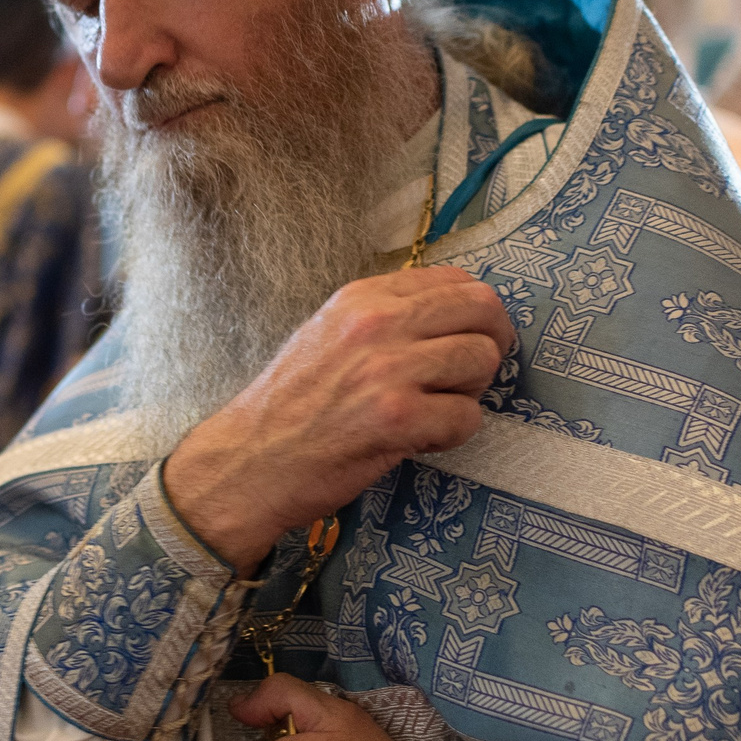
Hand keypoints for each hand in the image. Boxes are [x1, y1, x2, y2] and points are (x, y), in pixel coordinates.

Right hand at [164, 268, 515, 571]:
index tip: (467, 338)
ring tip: (438, 410)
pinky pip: (467, 417)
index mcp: (363, 297)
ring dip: (471, 392)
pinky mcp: (396, 418)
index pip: (454, 280)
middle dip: (491, 343)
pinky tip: (422, 439)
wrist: (249, 460)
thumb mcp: (329, 334)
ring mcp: (387, 369)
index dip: (475, 313)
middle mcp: (377, 322)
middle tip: (472, 376)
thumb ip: (385, 316)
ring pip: (482, 360)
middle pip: (482, 309)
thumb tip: (451, 314)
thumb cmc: (290, 406)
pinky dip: (454, 434)